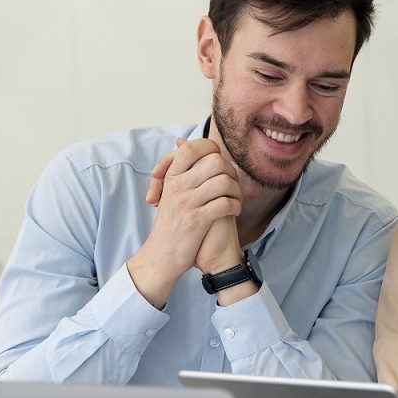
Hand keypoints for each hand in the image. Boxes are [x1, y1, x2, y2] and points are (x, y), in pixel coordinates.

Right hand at [147, 143, 242, 275]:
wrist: (161, 257)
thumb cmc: (171, 224)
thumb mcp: (169, 192)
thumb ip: (179, 168)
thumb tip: (180, 141)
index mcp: (171, 177)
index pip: (193, 148)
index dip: (212, 151)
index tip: (220, 165)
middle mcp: (177, 186)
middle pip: (215, 162)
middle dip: (231, 172)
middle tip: (232, 185)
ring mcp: (186, 203)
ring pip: (224, 182)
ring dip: (237, 191)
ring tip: (235, 199)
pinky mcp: (196, 220)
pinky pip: (225, 203)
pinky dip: (236, 206)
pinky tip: (233, 211)